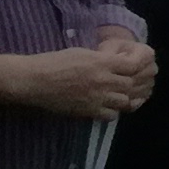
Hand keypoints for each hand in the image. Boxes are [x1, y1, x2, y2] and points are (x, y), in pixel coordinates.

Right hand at [31, 41, 154, 117]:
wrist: (34, 80)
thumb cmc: (54, 62)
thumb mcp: (81, 52)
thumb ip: (101, 58)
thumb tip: (116, 61)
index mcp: (102, 62)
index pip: (133, 65)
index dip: (135, 66)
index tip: (130, 67)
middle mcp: (103, 80)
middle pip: (131, 84)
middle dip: (130, 82)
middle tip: (124, 82)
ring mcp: (97, 97)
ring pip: (124, 101)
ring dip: (122, 98)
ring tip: (115, 94)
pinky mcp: (88, 111)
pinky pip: (111, 115)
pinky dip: (112, 111)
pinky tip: (105, 106)